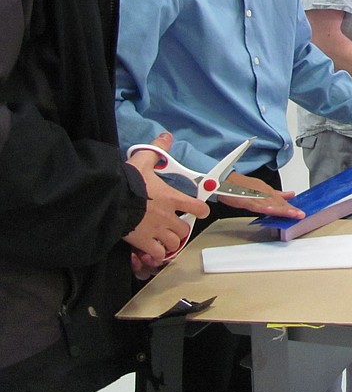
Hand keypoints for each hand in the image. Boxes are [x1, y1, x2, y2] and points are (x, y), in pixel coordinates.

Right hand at [124, 133, 210, 266]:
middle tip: (175, 226)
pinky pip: (158, 254)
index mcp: (171, 198)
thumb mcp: (143, 162)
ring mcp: (156, 231)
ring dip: (172, 242)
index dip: (201, 210)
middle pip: (185, 229)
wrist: (109, 200)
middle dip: (182, 229)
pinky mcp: (143, 242)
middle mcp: (168, 216)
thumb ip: (157, 151)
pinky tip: (154, 251)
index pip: (198, 207)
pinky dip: (158, 254)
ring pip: (175, 243)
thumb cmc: (127, 182)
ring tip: (165, 239)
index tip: (200, 211)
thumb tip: (166, 137)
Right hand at [218, 173, 304, 218]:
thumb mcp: (262, 188)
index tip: (300, 214)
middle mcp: (263, 193)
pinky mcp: (245, 199)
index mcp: (267, 191)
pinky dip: (263, 207)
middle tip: (300, 215)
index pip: (281, 201)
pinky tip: (270, 210)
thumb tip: (291, 194)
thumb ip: (277, 194)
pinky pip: (255, 204)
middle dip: (289, 209)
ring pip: (270, 204)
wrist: (225, 180)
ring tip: (292, 214)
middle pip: (278, 203)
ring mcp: (255, 196)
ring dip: (281, 209)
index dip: (290, 208)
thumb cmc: (242, 185)